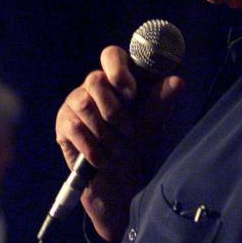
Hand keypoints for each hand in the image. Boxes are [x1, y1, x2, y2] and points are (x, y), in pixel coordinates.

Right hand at [55, 45, 182, 241]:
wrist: (120, 188)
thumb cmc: (138, 152)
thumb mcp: (153, 127)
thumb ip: (161, 103)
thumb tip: (178, 81)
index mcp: (119, 82)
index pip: (112, 55)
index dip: (118, 70)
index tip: (130, 93)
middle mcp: (94, 87)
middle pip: (95, 80)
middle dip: (114, 111)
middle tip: (128, 132)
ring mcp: (75, 104)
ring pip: (83, 103)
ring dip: (104, 132)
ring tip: (117, 150)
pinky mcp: (63, 125)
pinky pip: (73, 126)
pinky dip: (92, 147)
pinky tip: (102, 160)